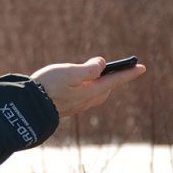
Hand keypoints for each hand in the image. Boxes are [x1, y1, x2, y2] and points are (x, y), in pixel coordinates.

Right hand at [31, 57, 145, 117]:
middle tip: (119, 69)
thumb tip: (102, 64)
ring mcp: (77, 106)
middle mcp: (87, 101)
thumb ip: (89, 68)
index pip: (115, 80)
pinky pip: (86, 98)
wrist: (29, 107)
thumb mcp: (70, 71)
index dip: (129, 73)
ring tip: (99, 75)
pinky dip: (89, 89)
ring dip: (101, 84)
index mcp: (91, 91)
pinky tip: (81, 85)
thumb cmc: (49, 86)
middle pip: (107, 88)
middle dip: (114, 79)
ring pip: (96, 94)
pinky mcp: (67, 108)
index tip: (142, 67)